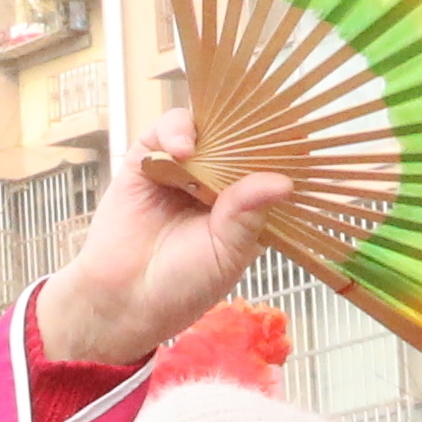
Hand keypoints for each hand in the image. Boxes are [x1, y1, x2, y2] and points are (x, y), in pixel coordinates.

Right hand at [27, 115, 297, 368]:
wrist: (123, 299)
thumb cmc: (181, 286)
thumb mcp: (226, 255)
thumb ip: (248, 216)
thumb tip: (282, 182)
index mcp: (245, 206)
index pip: (271, 166)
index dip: (284, 153)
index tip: (298, 142)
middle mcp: (217, 182)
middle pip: (242, 140)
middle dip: (254, 129)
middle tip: (266, 122)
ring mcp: (183, 168)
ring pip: (208, 128)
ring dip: (218, 130)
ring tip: (221, 146)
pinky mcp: (148, 158)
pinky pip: (167, 128)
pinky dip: (178, 130)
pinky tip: (183, 150)